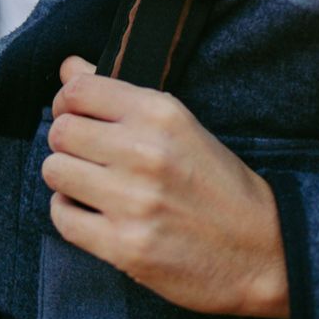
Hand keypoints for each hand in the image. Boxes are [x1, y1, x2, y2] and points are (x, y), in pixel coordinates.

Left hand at [43, 56, 289, 318]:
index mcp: (161, 114)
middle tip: (87, 157)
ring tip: (92, 186)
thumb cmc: (220, 186)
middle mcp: (144, 152)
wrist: (263, 251)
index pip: (78, 90)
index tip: (77, 116)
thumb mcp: (180, 127)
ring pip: (55, 172)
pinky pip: (63, 218)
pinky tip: (93, 213)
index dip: (67, 103)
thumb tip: (67, 68)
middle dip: (67, 143)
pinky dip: (71, 214)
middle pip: (61, 131)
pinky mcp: (124, 246)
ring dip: (67, 179)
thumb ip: (120, 96)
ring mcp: (132, 201)